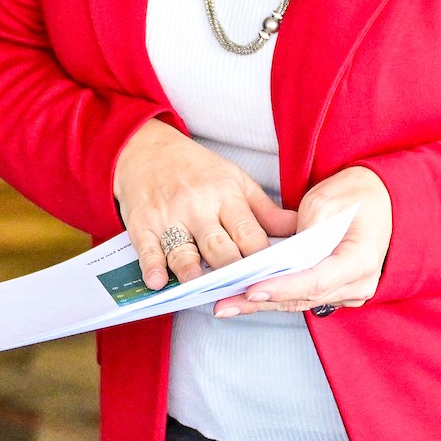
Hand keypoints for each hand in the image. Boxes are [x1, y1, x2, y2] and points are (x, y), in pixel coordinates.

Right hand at [113, 119, 281, 288]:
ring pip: (183, 250)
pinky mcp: (141, 223)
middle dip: (231, 270)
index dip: (261, 258)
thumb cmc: (196, 169)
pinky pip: (147, 249)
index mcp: (225, 195)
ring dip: (191, 270)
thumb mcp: (235, 180)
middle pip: (218, 245)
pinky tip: (157, 281)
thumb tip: (299, 230)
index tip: (274, 279)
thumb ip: (265, 211)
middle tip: (243, 292)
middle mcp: (197, 206)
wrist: (146, 148)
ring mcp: (168, 216)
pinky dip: (152, 266)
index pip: (248, 232)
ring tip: (199, 286)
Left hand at [214, 164, 392, 317]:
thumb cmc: (357, 195)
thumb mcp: (326, 202)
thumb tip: (279, 258)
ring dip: (264, 304)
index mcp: (361, 259)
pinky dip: (277, 297)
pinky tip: (248, 298)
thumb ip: (304, 232)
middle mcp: (360, 283)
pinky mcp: (339, 291)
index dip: (281, 288)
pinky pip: (305, 298)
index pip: (315, 280)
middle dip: (261, 303)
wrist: (383, 199)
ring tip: (226, 305)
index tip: (251, 290)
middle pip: (304, 298)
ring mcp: (351, 292)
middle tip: (223, 305)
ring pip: (301, 302)